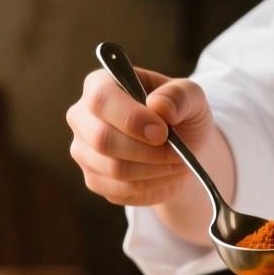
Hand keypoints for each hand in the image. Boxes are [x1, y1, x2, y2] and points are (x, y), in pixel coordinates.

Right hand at [66, 65, 234, 245]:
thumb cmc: (180, 114)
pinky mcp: (94, 179)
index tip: (162, 132)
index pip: (101, 99)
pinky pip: (118, 190)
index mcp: (100, 85)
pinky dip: (150, 184)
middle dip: (147, 150)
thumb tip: (158, 106)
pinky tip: (165, 173)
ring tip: (177, 161)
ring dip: (154, 169)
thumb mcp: (191, 96)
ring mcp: (84, 151)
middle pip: (102, 139)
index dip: (132, 118)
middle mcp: (82, 117)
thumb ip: (179, 95)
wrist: (181, 149)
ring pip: (113, 168)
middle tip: (176, 152)